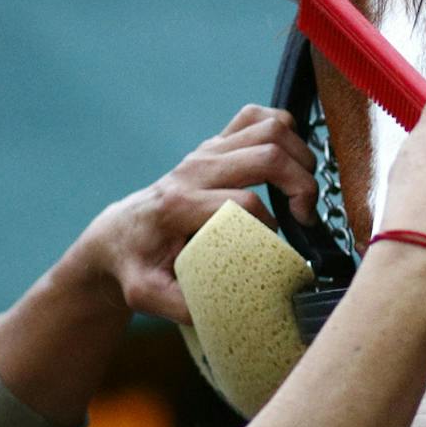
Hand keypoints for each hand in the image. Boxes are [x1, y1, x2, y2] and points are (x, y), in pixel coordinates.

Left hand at [77, 105, 317, 323]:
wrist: (120, 234)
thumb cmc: (136, 264)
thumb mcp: (146, 294)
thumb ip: (181, 305)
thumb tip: (228, 310)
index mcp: (180, 205)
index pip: (245, 203)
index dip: (270, 226)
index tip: (274, 247)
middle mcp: (195, 169)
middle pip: (267, 155)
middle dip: (300, 183)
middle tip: (305, 215)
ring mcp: (205, 151)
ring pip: (269, 129)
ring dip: (298, 155)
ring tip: (302, 189)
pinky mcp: (214, 144)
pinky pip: (256, 117)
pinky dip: (282, 129)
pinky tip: (288, 157)